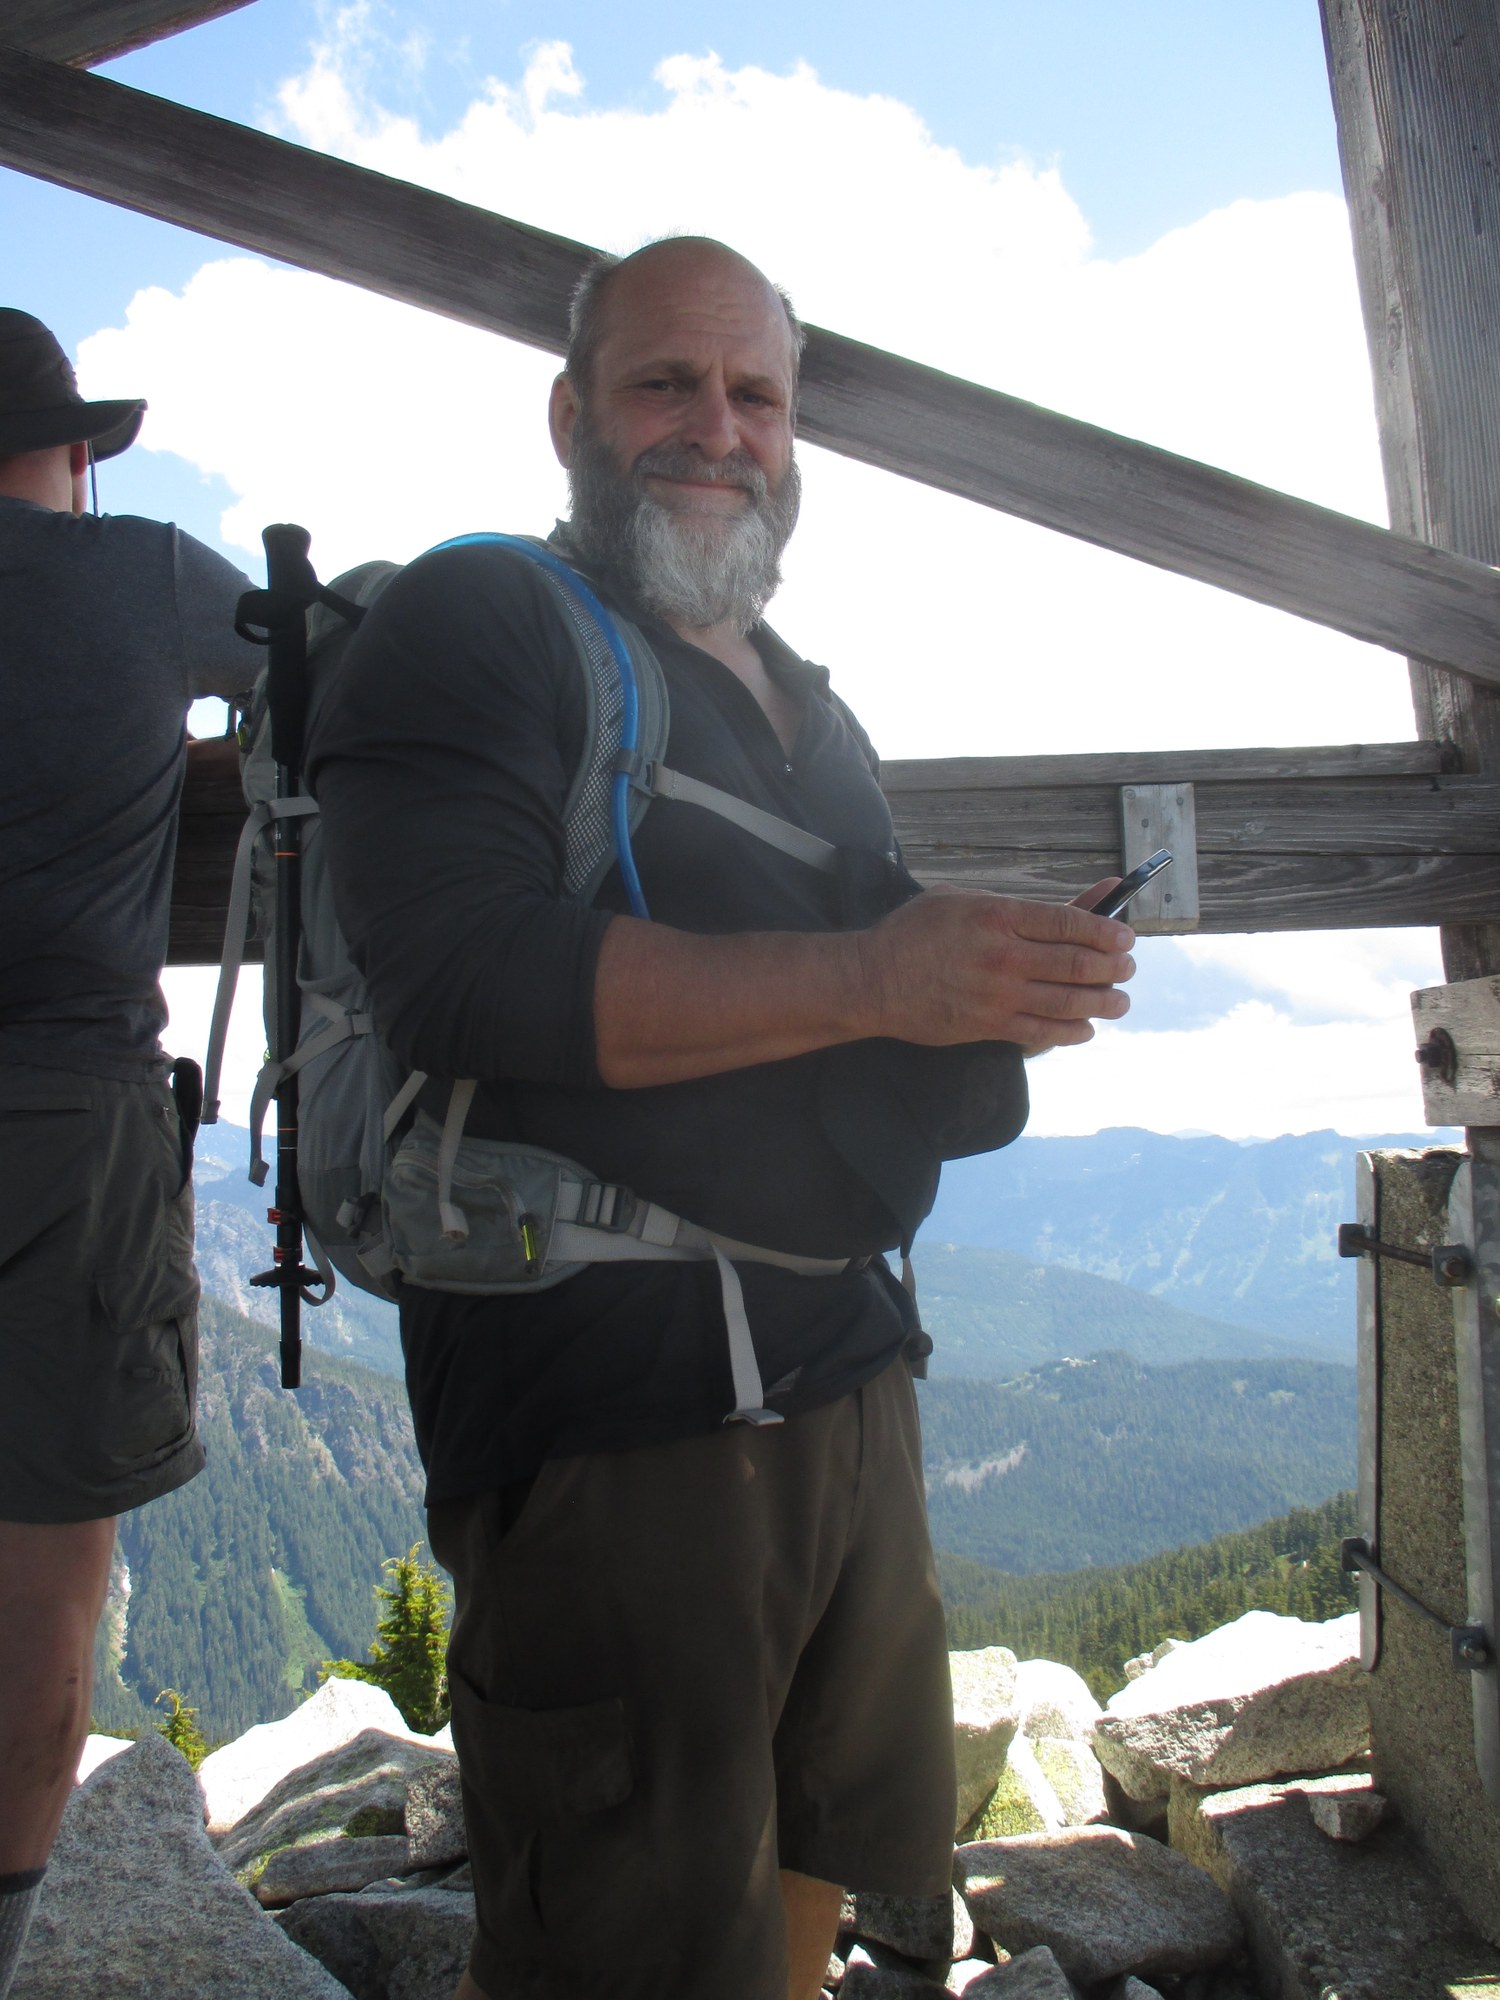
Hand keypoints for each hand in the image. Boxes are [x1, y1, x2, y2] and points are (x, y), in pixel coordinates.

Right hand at [855, 884, 1133, 1052]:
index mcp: (999, 915)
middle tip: (1128, 968)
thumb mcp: (963, 900)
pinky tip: (1085, 1028)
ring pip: (1068, 1001)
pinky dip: (1071, 1032)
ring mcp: (998, 995)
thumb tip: (1069, 899)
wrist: (874, 980)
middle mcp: (1004, 956)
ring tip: (1119, 1001)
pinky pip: (1043, 1033)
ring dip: (1103, 1002)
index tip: (1125, 937)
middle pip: (1077, 963)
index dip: (1106, 931)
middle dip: (1113, 968)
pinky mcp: (989, 1026)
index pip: (1069, 924)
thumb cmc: (916, 933)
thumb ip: (1018, 904)